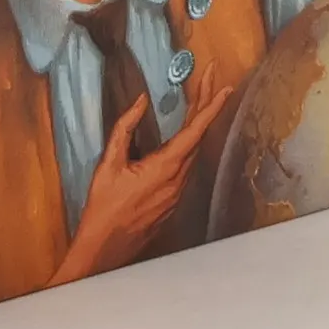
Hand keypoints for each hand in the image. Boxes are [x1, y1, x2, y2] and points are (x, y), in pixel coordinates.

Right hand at [51, 72, 233, 284]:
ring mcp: (178, 193)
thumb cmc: (103, 208)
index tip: (225, 88)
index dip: (211, 107)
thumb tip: (141, 102)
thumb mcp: (108, 164)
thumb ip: (124, 129)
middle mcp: (178, 180)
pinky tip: (184, 133)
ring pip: (194, 151)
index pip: (195, 132)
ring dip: (198, 124)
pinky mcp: (173, 201)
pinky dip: (189, 143)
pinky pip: (187, 166)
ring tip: (198, 97)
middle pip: (198, 137)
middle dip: (205, 105)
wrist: (106, 250)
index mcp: (165, 168)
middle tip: (210, 78)